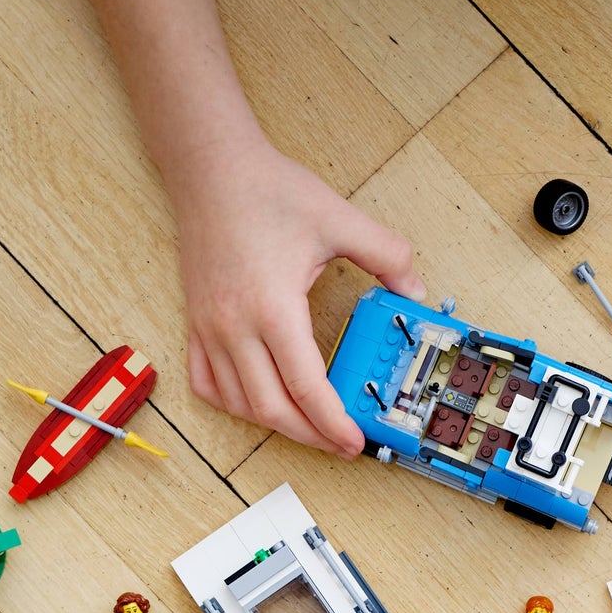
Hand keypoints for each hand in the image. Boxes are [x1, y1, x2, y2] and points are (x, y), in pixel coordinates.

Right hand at [174, 138, 424, 456]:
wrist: (211, 167)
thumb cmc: (269, 190)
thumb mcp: (340, 219)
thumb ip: (388, 256)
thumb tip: (416, 292)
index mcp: (272, 308)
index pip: (306, 387)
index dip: (333, 424)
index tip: (354, 443)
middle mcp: (235, 326)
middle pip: (272, 409)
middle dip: (311, 437)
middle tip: (341, 445)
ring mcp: (209, 328)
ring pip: (240, 404)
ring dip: (276, 424)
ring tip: (310, 429)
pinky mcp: (195, 323)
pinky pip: (207, 384)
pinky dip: (235, 404)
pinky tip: (259, 404)